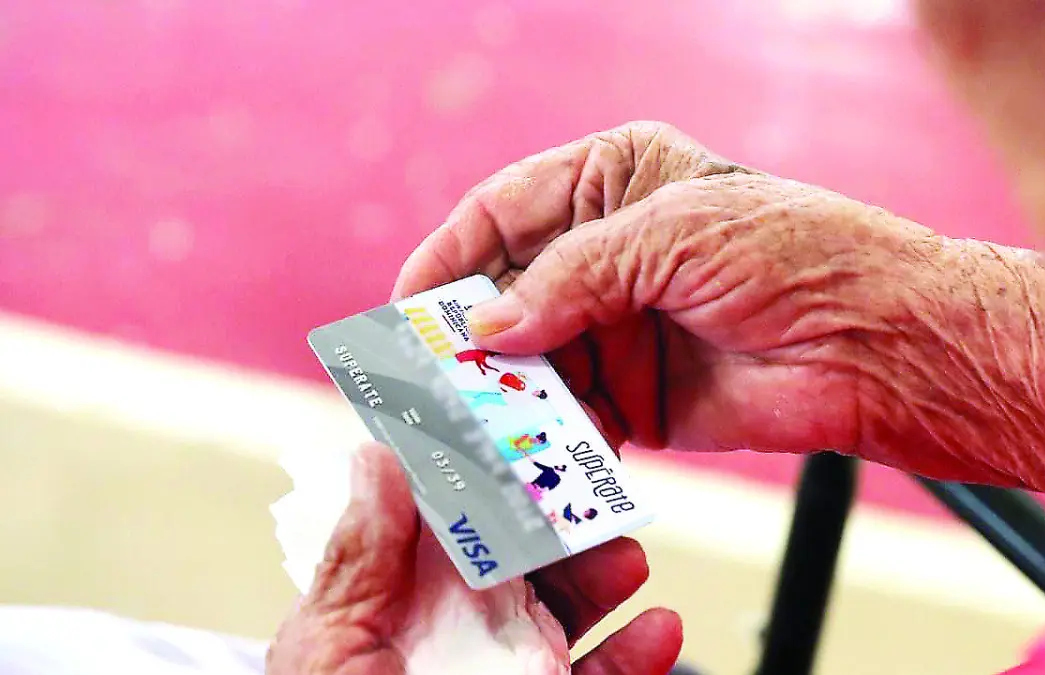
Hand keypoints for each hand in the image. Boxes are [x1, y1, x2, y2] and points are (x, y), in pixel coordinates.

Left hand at [267, 443, 682, 674]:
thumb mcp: (329, 650)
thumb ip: (360, 561)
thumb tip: (377, 458)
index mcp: (396, 603)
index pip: (445, 522)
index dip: (478, 475)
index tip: (514, 432)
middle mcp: (459, 631)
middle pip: (523, 554)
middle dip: (560, 517)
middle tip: (588, 486)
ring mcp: (511, 670)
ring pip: (573, 606)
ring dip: (607, 572)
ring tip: (626, 555)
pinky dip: (639, 652)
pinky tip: (658, 629)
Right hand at [395, 121, 1044, 521]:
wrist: (882, 345)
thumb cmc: (797, 256)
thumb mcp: (673, 237)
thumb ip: (571, 277)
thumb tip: (486, 328)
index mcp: (616, 182)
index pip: (504, 210)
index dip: (451, 255)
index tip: (410, 305)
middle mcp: (609, 253)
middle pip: (507, 294)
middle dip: (468, 337)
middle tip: (427, 379)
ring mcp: (621, 327)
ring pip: (531, 363)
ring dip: (501, 395)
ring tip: (469, 425)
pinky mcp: (638, 397)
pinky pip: (570, 419)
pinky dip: (545, 438)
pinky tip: (525, 454)